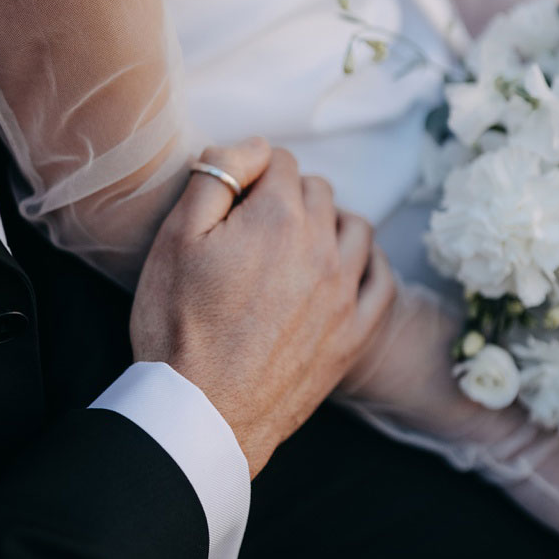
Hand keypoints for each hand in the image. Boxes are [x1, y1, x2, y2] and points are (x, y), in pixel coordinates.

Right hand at [129, 138, 394, 476]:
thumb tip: (250, 147)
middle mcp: (323, 248)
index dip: (247, 172)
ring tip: (292, 243)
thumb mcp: (175, 238)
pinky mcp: (354, 334)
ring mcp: (345, 293)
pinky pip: (383, 280)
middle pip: (318, 190)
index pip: (278, 161)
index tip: (226, 199)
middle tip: (248, 224)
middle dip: (286, 195)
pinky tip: (341, 270)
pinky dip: (366, 264)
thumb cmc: (178, 325)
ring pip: (355, 227)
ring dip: (327, 223)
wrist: (201, 412)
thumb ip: (216, 177)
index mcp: (278, 218)